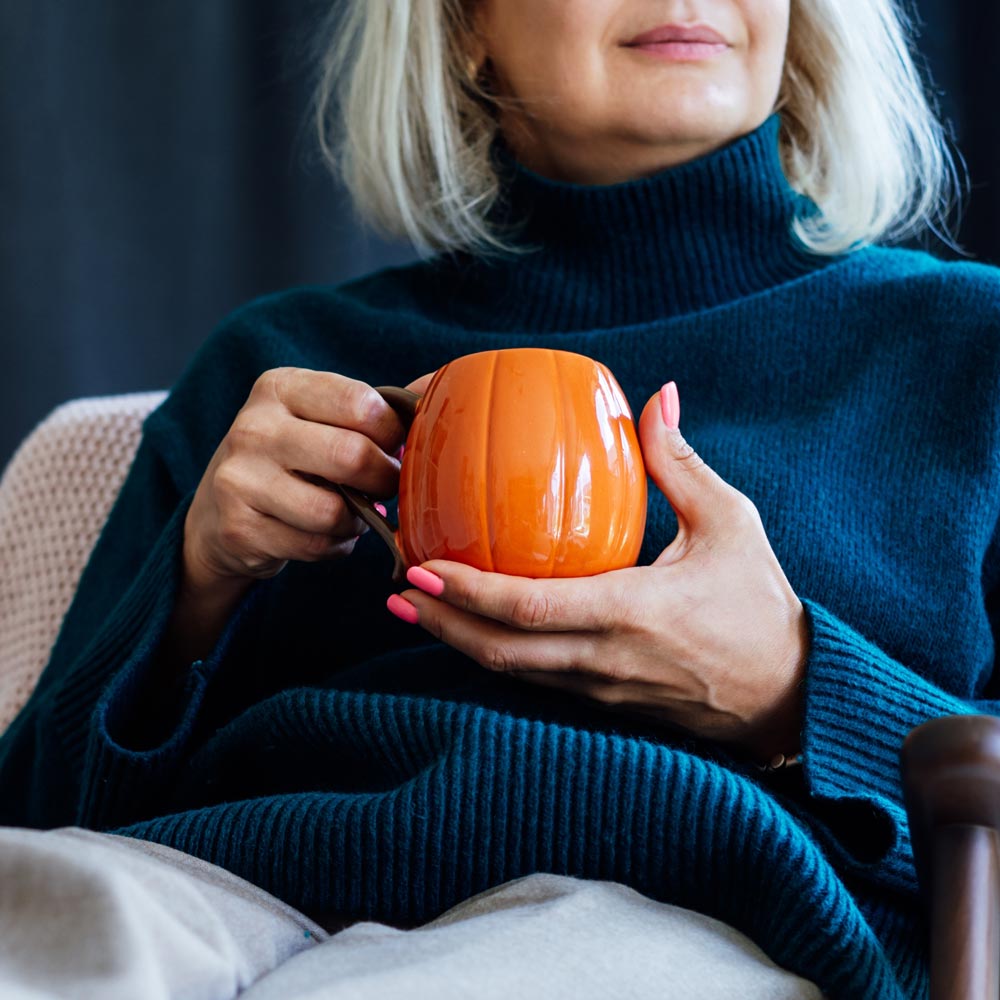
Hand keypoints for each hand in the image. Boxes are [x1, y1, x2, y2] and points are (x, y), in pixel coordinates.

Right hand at [184, 367, 435, 592]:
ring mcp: (240, 479)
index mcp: (281, 387)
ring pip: (334, 511)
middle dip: (383, 480)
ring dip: (358, 521)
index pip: (361, 403)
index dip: (392, 433)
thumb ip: (378, 408)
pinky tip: (323, 534)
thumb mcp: (321, 416)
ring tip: (351, 512)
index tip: (394, 447)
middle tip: (384, 486)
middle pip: (351, 457)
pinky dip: (335, 546)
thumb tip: (452, 386)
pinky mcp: (238, 529)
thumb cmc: (293, 458)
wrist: (217, 511)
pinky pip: (315, 546)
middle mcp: (254, 427)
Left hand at [390, 383, 808, 759]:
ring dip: (457, 639)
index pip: (529, 609)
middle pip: (500, 651)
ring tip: (414, 606)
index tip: (422, 566)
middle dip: (440, 623)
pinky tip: (471, 624)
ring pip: (510, 671)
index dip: (467, 592)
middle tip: (394, 588)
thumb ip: (680, 463)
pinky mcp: (602, 700)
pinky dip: (494, 649)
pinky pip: (535, 677)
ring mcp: (599, 687)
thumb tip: (658, 396)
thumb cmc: (760, 605)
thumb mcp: (729, 523)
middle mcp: (604, 658)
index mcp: (631, 613)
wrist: (788, 694)